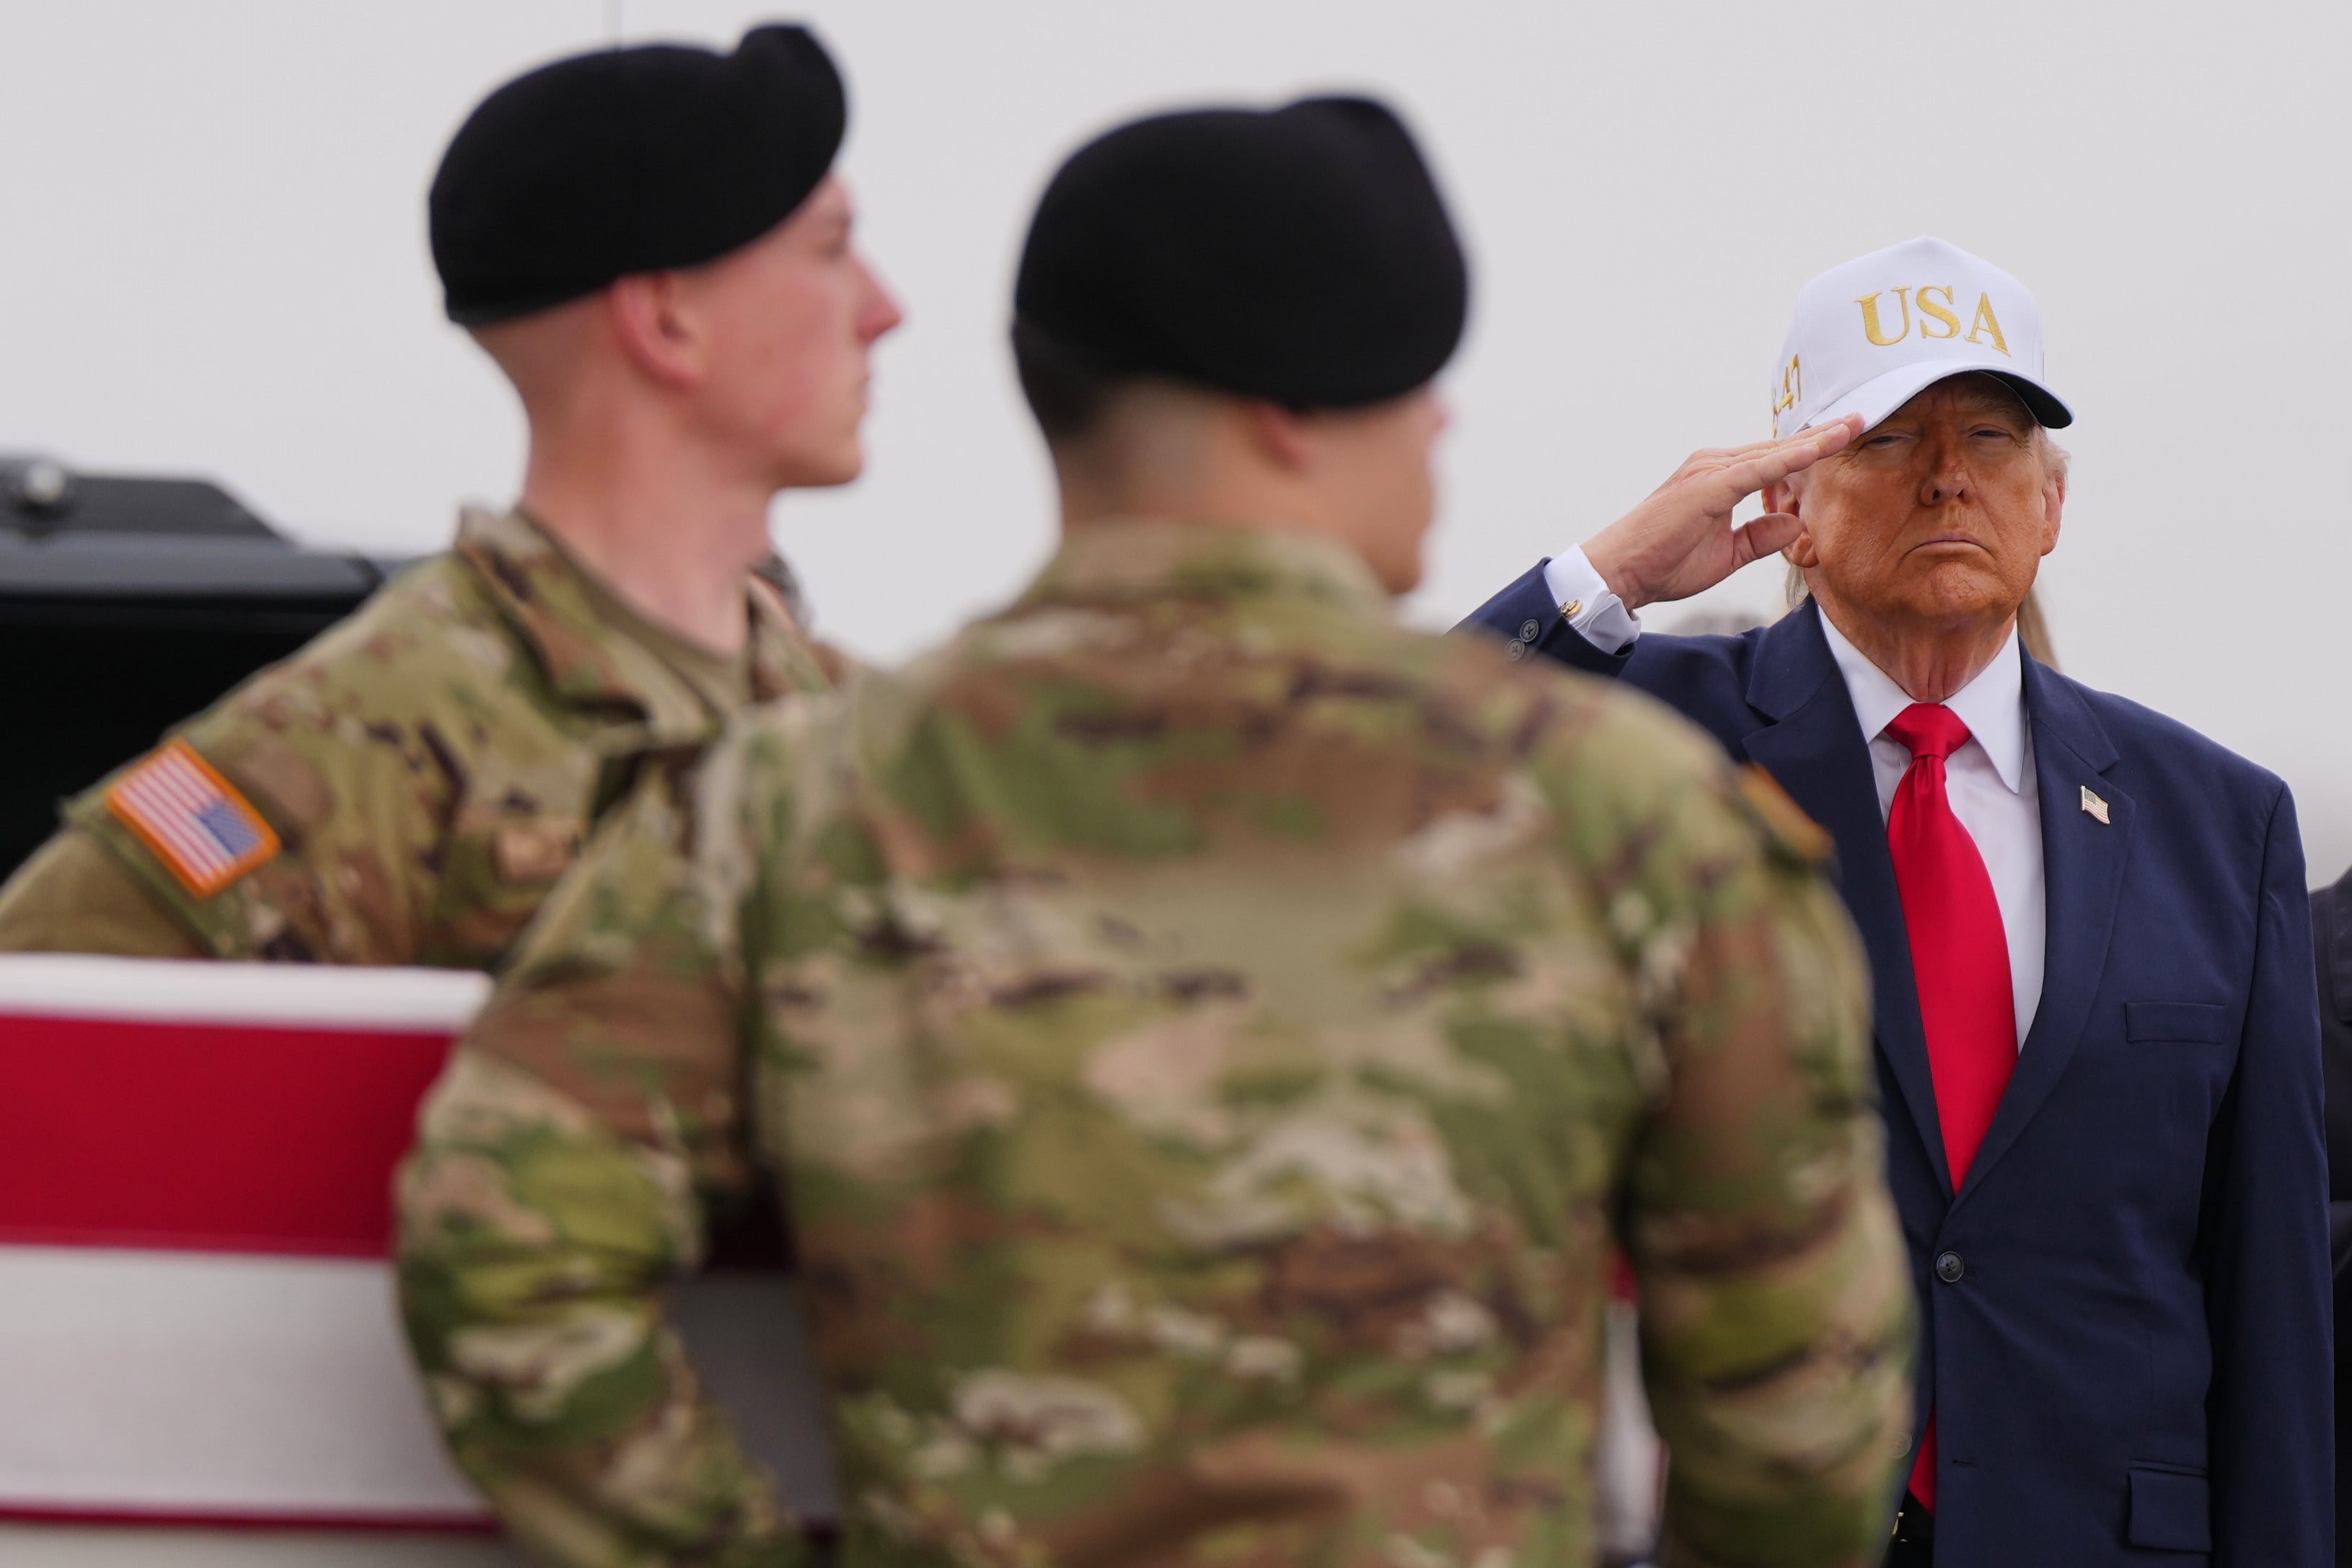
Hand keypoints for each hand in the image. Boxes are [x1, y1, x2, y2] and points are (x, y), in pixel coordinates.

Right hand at [1580, 416, 1861, 610]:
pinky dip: (1790, 459)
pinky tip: (1819, 449)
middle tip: (1862, 418)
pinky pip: (1758, 469)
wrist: (1620, 572)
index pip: (1774, 461)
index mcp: (1718, 480)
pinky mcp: (1707, 486)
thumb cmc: (1663, 564)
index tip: (1846, 436)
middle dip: (1822, 435)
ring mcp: (1709, 472)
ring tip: (1852, 426)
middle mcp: (1714, 466)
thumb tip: (1796, 524)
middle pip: (1779, 447)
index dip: (1811, 449)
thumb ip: (1760, 536)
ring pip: (1774, 452)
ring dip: (1815, 440)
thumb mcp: (1726, 555)